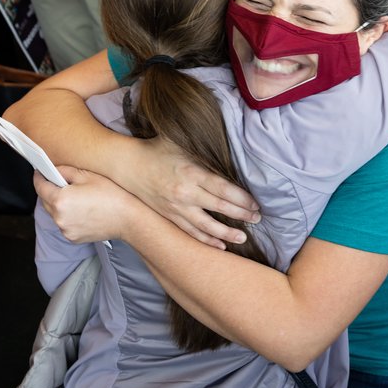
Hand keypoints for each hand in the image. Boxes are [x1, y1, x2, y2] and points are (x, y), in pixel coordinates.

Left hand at [35, 167, 143, 242]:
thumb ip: (66, 171)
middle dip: (51, 191)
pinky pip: (64, 224)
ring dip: (60, 205)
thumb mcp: (88, 176)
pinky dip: (68, 217)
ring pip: (55, 213)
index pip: (40, 186)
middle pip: (45, 201)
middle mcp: (59, 218)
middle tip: (63, 183)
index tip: (40, 172)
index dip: (39, 177)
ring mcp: (65, 230)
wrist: (128, 219)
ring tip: (77, 198)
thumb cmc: (112, 196)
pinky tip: (83, 210)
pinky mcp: (72, 238)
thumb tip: (54, 170)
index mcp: (60, 200)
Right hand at [124, 136, 260, 248]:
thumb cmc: (158, 150)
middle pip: (219, 207)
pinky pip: (190, 232)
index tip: (255, 203)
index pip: (223, 189)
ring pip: (206, 225)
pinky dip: (206, 240)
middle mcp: (185, 192)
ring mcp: (176, 207)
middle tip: (257, 218)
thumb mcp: (181, 143)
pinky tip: (220, 245)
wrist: (129, 166)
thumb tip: (230, 143)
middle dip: (241, 214)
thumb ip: (204, 148)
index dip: (242, 198)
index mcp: (192, 172)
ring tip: (243, 237)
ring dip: (226, 233)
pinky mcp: (169, 216)